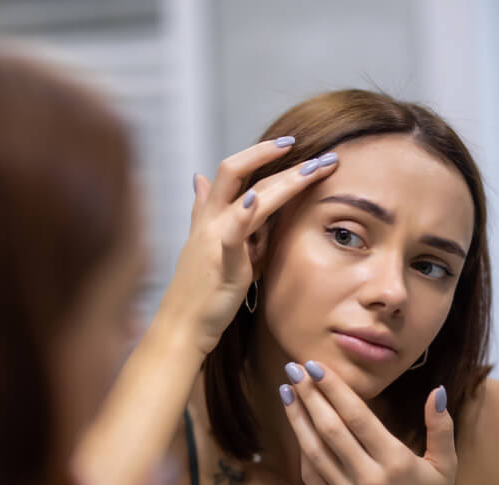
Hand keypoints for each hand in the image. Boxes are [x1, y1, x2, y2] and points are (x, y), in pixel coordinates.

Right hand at [156, 140, 338, 355]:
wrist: (182, 327)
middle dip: (274, 155)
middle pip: (237, 171)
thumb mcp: (202, 243)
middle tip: (315, 150)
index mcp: (208, 216)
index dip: (259, 153)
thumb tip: (198, 178)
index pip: (232, 172)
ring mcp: (214, 239)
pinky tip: (258, 197)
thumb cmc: (197, 290)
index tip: (290, 143)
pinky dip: (244, 214)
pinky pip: (232, 235)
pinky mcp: (223, 264)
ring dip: (284, 180)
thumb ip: (205, 211)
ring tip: (313, 168)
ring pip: (248, 197)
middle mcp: (209, 220)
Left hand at [280, 361, 456, 484]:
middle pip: (330, 429)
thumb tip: (436, 390)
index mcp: (395, 461)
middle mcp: (369, 478)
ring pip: (315, 451)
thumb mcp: (446, 465)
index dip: (334, 390)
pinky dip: (303, 451)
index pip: (357, 417)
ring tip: (286, 392)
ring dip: (298, 419)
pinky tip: (298, 429)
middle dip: (309, 396)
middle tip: (293, 370)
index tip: (315, 367)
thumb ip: (441, 427)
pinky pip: (312, 477)